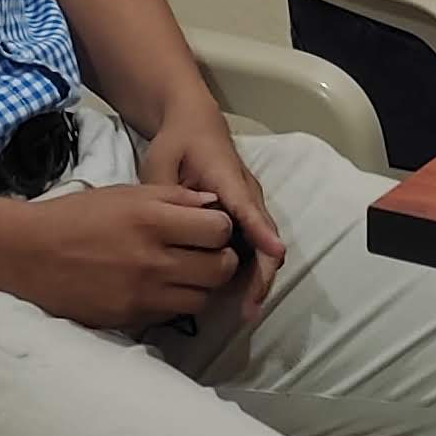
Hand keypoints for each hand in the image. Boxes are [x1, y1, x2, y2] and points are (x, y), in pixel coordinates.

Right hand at [0, 182, 247, 329]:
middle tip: (206, 254)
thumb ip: (174, 198)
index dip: (221, 229)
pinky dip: (174, 303)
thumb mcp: (126, 194)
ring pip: (202, 299)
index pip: (219, 231)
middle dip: (221, 260)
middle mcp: (152, 260)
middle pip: (220, 269)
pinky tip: (160, 288)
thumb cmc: (77, 216)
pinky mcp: (129, 318)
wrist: (28, 254)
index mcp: (152, 220)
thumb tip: (214, 203)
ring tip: (185, 274)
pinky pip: (172, 315)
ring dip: (201, 286)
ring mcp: (141, 294)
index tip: (208, 228)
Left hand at [141, 113, 285, 318]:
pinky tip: (234, 297)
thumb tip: (169, 229)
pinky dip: (248, 271)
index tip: (274, 254)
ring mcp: (249, 207)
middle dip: (261, 274)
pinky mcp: (244, 218)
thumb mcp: (161, 161)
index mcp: (228, 179)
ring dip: (256, 279)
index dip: (261, 233)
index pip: (247, 209)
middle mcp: (247, 195)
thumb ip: (164, 194)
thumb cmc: (178, 143)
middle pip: (264, 238)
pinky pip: (252, 247)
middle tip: (249, 308)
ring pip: (262, 247)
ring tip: (246, 311)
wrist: (195, 124)